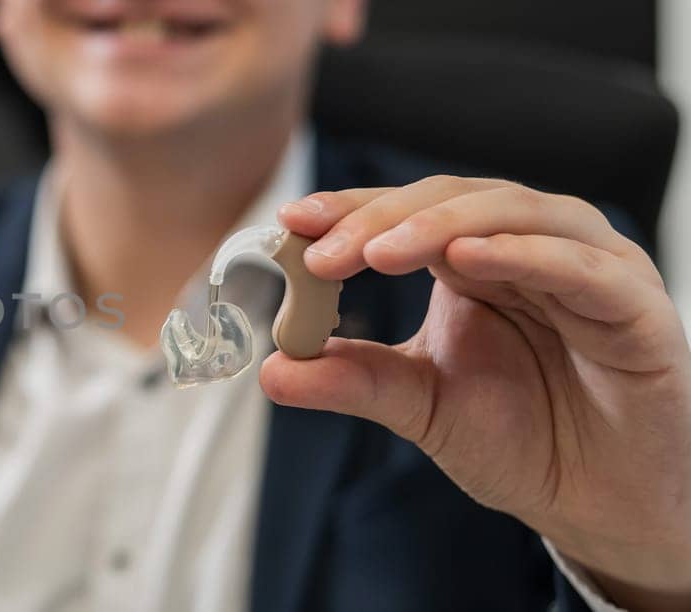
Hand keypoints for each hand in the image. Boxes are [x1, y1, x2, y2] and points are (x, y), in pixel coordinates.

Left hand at [265, 176, 690, 610]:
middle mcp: (530, 247)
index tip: (290, 223)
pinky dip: (525, 253)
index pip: (407, 212)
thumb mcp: (420, 406)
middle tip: (321, 250)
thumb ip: (353, 380)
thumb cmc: (521, 440)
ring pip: (513, 213)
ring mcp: (588, 267)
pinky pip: (582, 265)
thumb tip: (271, 368)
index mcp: (475, 260)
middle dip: (379, 218)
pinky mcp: (636, 305)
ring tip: (378, 251)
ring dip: (440, 226)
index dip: (349, 210)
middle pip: (451, 200)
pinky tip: (470, 259)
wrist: (600, 504)